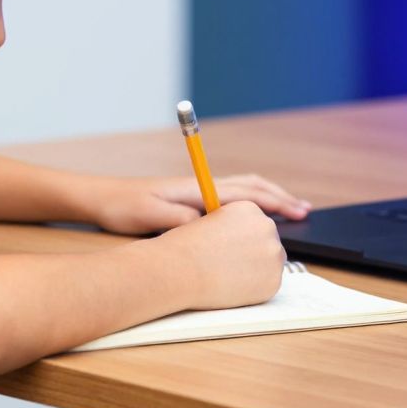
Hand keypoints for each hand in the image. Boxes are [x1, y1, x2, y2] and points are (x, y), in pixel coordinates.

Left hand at [88, 173, 311, 234]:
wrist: (101, 198)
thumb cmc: (123, 206)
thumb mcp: (149, 216)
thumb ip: (179, 219)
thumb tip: (208, 222)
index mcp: (196, 187)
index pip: (245, 192)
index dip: (274, 201)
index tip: (296, 211)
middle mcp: (200, 185)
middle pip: (250, 186)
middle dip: (280, 197)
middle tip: (305, 210)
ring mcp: (196, 191)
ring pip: (243, 190)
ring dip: (269, 197)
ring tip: (290, 207)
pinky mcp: (190, 200)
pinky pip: (230, 199)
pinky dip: (252, 203)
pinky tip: (254, 216)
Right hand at [154, 200, 286, 308]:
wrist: (179, 270)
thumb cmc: (185, 247)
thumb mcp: (211, 221)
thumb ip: (232, 226)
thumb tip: (241, 239)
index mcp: (250, 208)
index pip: (259, 224)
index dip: (246, 239)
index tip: (235, 249)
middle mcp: (267, 227)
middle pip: (269, 242)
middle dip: (255, 254)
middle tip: (232, 265)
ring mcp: (273, 254)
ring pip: (272, 264)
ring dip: (257, 270)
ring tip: (230, 276)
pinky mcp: (273, 280)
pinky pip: (270, 284)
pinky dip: (256, 288)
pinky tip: (234, 287)